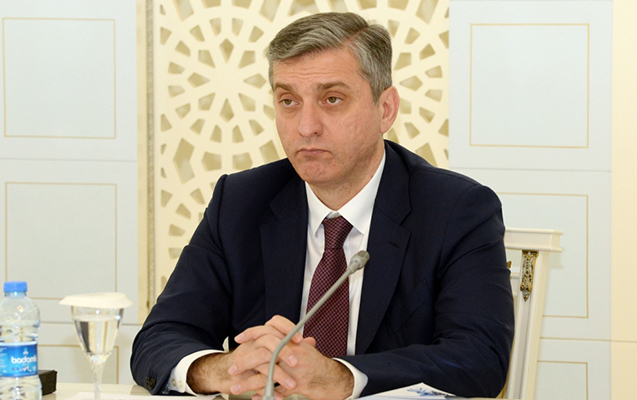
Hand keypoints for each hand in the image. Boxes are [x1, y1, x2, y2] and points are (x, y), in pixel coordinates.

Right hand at [186, 317, 301, 396]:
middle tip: (296, 363)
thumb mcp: (274, 350)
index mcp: (263, 334)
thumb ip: (292, 346)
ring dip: (279, 375)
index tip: (299, 340)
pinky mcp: (241, 374)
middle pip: (269, 340)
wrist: (227, 372)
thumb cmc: (252, 358)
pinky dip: (268, 390)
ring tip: (292, 385)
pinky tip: (279, 397)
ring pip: (263, 362)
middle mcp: (254, 343)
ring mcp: (247, 357)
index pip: (275, 323)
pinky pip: (256, 381)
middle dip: (284, 352)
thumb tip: (310, 341)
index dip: (287, 328)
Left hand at [235, 316, 354, 399]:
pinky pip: (278, 390)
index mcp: (292, 341)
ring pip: (267, 374)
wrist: (333, 379)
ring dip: (249, 382)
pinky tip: (256, 397)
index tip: (239, 338)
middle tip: (233, 368)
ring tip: (235, 387)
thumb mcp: (302, 349)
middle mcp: (293, 352)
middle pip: (264, 353)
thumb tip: (271, 338)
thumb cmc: (317, 364)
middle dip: (245, 362)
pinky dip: (265, 394)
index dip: (253, 332)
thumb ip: (287, 344)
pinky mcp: (298, 384)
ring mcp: (296, 369)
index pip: (269, 329)